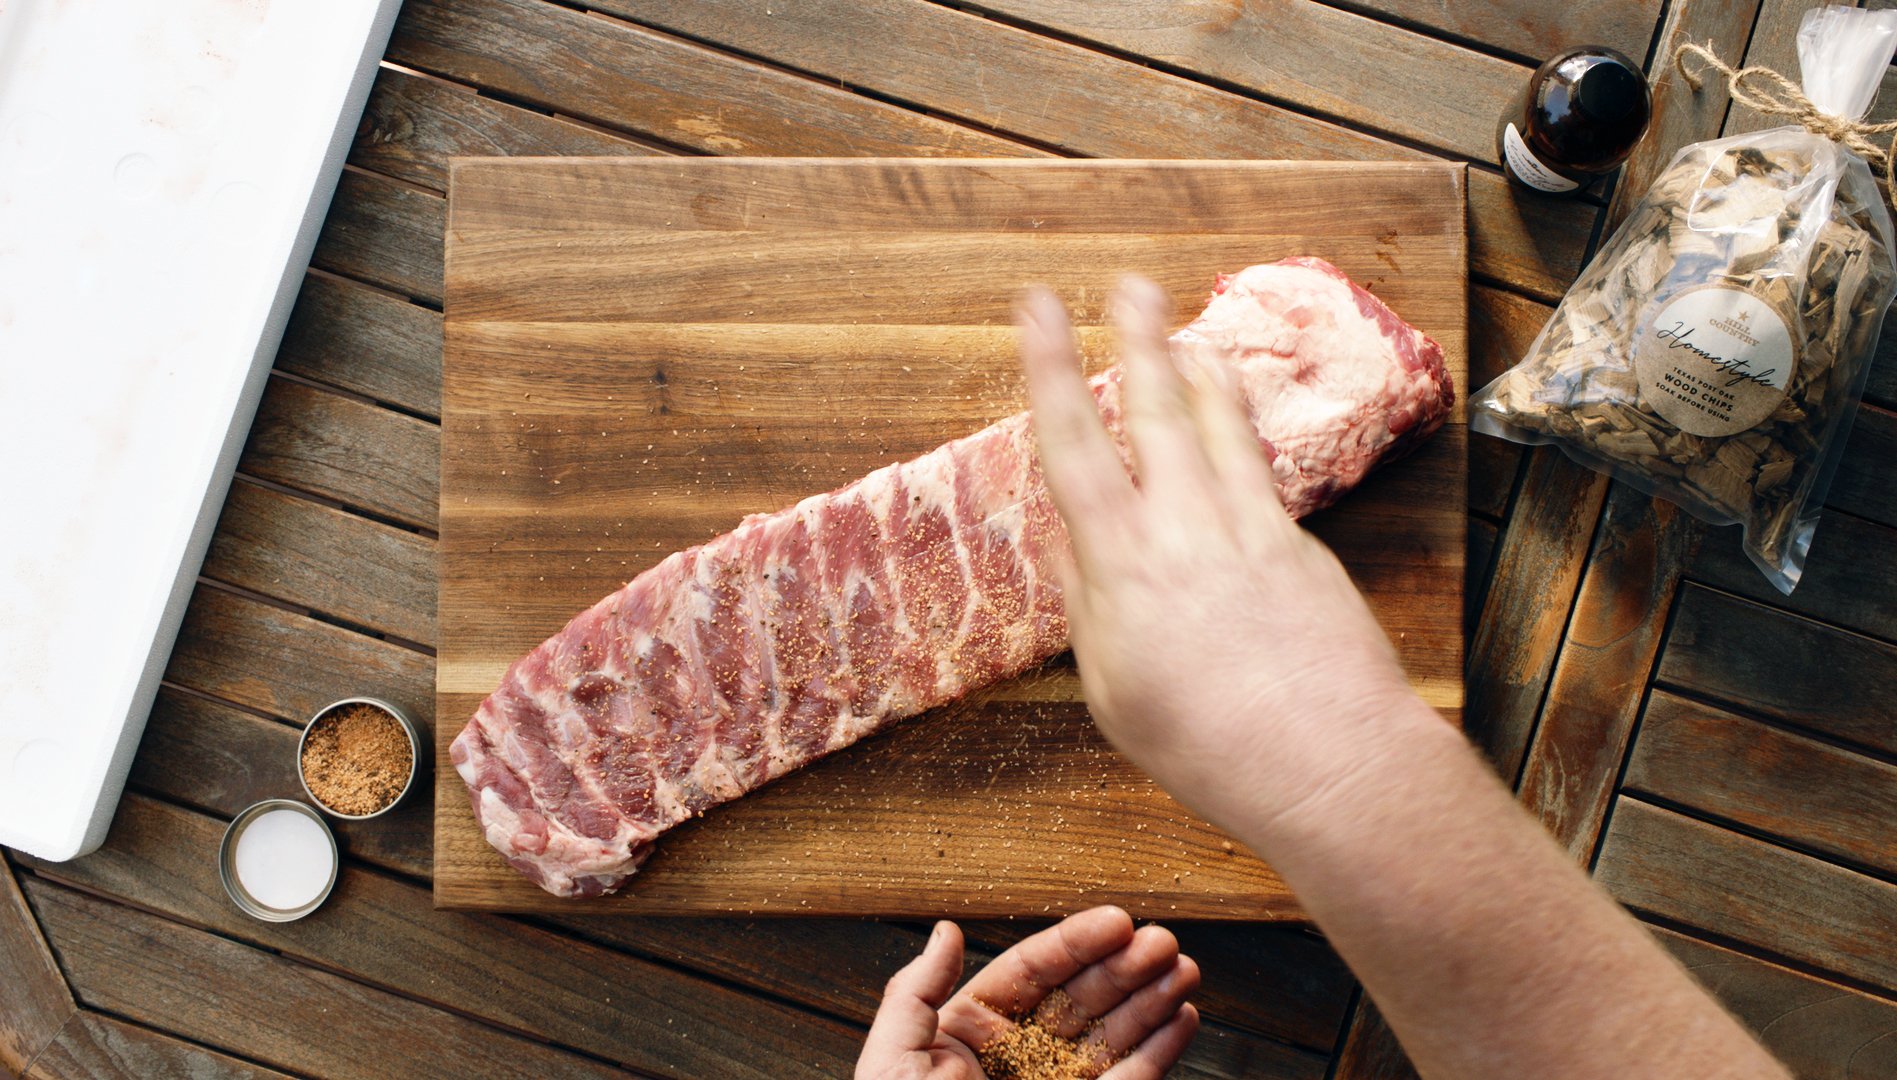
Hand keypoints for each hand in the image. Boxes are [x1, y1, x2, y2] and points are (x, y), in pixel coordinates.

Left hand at [856, 906, 1198, 1079]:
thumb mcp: (893, 1062)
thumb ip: (915, 992)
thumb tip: (946, 930)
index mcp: (970, 1032)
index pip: (1031, 973)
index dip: (1076, 943)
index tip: (1116, 921)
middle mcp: (1018, 1058)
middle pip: (1080, 998)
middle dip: (1124, 967)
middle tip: (1163, 942)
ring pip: (1112, 1035)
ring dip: (1151, 1000)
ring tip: (1186, 969)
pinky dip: (1160, 1050)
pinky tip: (1182, 1018)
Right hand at [1016, 278, 1437, 835]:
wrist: (1327, 761)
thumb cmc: (1205, 745)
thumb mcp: (1112, 689)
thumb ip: (1089, 606)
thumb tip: (1078, 548)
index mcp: (1122, 563)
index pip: (1072, 444)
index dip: (1049, 369)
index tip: (1037, 310)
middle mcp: (1186, 526)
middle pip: (1157, 408)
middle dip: (1138, 338)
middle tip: (1126, 285)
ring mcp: (1251, 527)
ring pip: (1220, 426)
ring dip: (1200, 372)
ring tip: (1189, 337)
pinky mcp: (1301, 545)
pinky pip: (1260, 469)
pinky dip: (1240, 432)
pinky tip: (1235, 429)